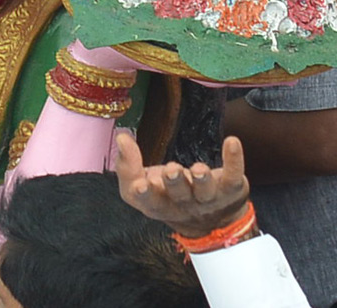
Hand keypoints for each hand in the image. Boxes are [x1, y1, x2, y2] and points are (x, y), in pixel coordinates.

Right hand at [116, 131, 250, 238]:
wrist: (211, 220)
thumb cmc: (167, 194)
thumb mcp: (140, 184)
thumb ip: (127, 163)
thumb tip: (122, 137)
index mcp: (159, 205)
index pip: (149, 202)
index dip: (145, 194)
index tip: (140, 184)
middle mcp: (185, 205)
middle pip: (180, 195)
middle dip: (175, 182)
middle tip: (171, 170)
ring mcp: (210, 198)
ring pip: (207, 191)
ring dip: (202, 179)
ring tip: (198, 169)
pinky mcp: (231, 188)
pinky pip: (234, 175)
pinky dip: (234, 159)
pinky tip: (231, 142)